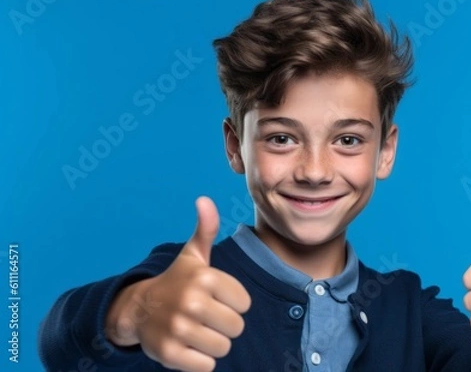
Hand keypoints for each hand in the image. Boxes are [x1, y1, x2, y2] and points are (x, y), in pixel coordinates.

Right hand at [106, 196, 251, 371]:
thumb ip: (205, 229)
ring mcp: (179, 328)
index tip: (215, 298)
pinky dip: (200, 360)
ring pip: (223, 347)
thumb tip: (204, 200)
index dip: (233, 303)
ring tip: (197, 330)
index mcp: (205, 277)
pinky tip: (187, 346)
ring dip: (213, 343)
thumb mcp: (193, 255)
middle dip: (225, 325)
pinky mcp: (169, 353)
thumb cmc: (177, 282)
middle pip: (236, 327)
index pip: (245, 304)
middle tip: (206, 316)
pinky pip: (206, 366)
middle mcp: (192, 301)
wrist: (139, 308)